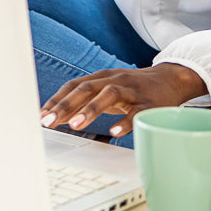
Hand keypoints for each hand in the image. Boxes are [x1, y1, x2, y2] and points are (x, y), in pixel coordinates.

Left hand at [39, 63, 207, 136]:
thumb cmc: (132, 88)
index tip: (40, 116)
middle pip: (86, 89)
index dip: (56, 100)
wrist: (170, 79)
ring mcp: (131, 90)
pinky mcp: (149, 102)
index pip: (73, 86)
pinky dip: (125, 122)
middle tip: (48, 121)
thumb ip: (84, 101)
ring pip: (109, 95)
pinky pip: (136, 112)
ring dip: (90, 110)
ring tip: (75, 125)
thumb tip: (55, 116)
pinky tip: (114, 132)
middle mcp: (113, 80)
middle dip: (65, 105)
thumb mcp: (107, 90)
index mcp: (101, 78)